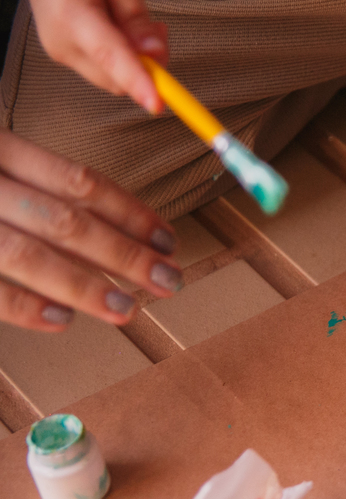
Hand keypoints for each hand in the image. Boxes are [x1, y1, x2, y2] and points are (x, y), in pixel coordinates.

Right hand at [0, 128, 180, 330]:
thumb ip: (33, 187)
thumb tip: (108, 230)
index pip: (78, 180)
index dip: (130, 212)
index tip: (167, 239)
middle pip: (65, 219)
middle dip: (124, 254)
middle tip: (169, 280)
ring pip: (27, 252)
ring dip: (84, 284)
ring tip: (126, 307)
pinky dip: (22, 304)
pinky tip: (61, 318)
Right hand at [5, 0, 166, 111]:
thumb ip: (138, 21)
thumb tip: (156, 57)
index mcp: (72, 18)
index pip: (111, 58)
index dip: (137, 83)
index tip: (156, 104)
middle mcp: (61, 44)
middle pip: (117, 79)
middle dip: (146, 66)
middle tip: (157, 29)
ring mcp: (61, 52)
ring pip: (113, 78)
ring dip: (137, 62)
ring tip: (139, 23)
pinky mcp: (66, 54)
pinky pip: (105, 68)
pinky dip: (124, 58)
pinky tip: (124, 29)